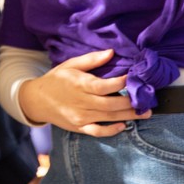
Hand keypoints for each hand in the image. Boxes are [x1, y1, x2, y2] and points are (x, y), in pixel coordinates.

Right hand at [17, 49, 148, 135]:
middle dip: (131, 103)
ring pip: (108, 118)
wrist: (37, 100)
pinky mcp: (79, 127)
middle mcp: (81, 102)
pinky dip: (111, 131)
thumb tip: (111, 53)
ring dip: (128, 116)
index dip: (121, 83)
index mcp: (79, 84)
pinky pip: (98, 131)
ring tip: (144, 113)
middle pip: (111, 105)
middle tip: (147, 100)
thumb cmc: (56, 80)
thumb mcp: (70, 65)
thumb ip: (92, 60)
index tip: (134, 78)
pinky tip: (123, 126)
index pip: (104, 86)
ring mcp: (80, 117)